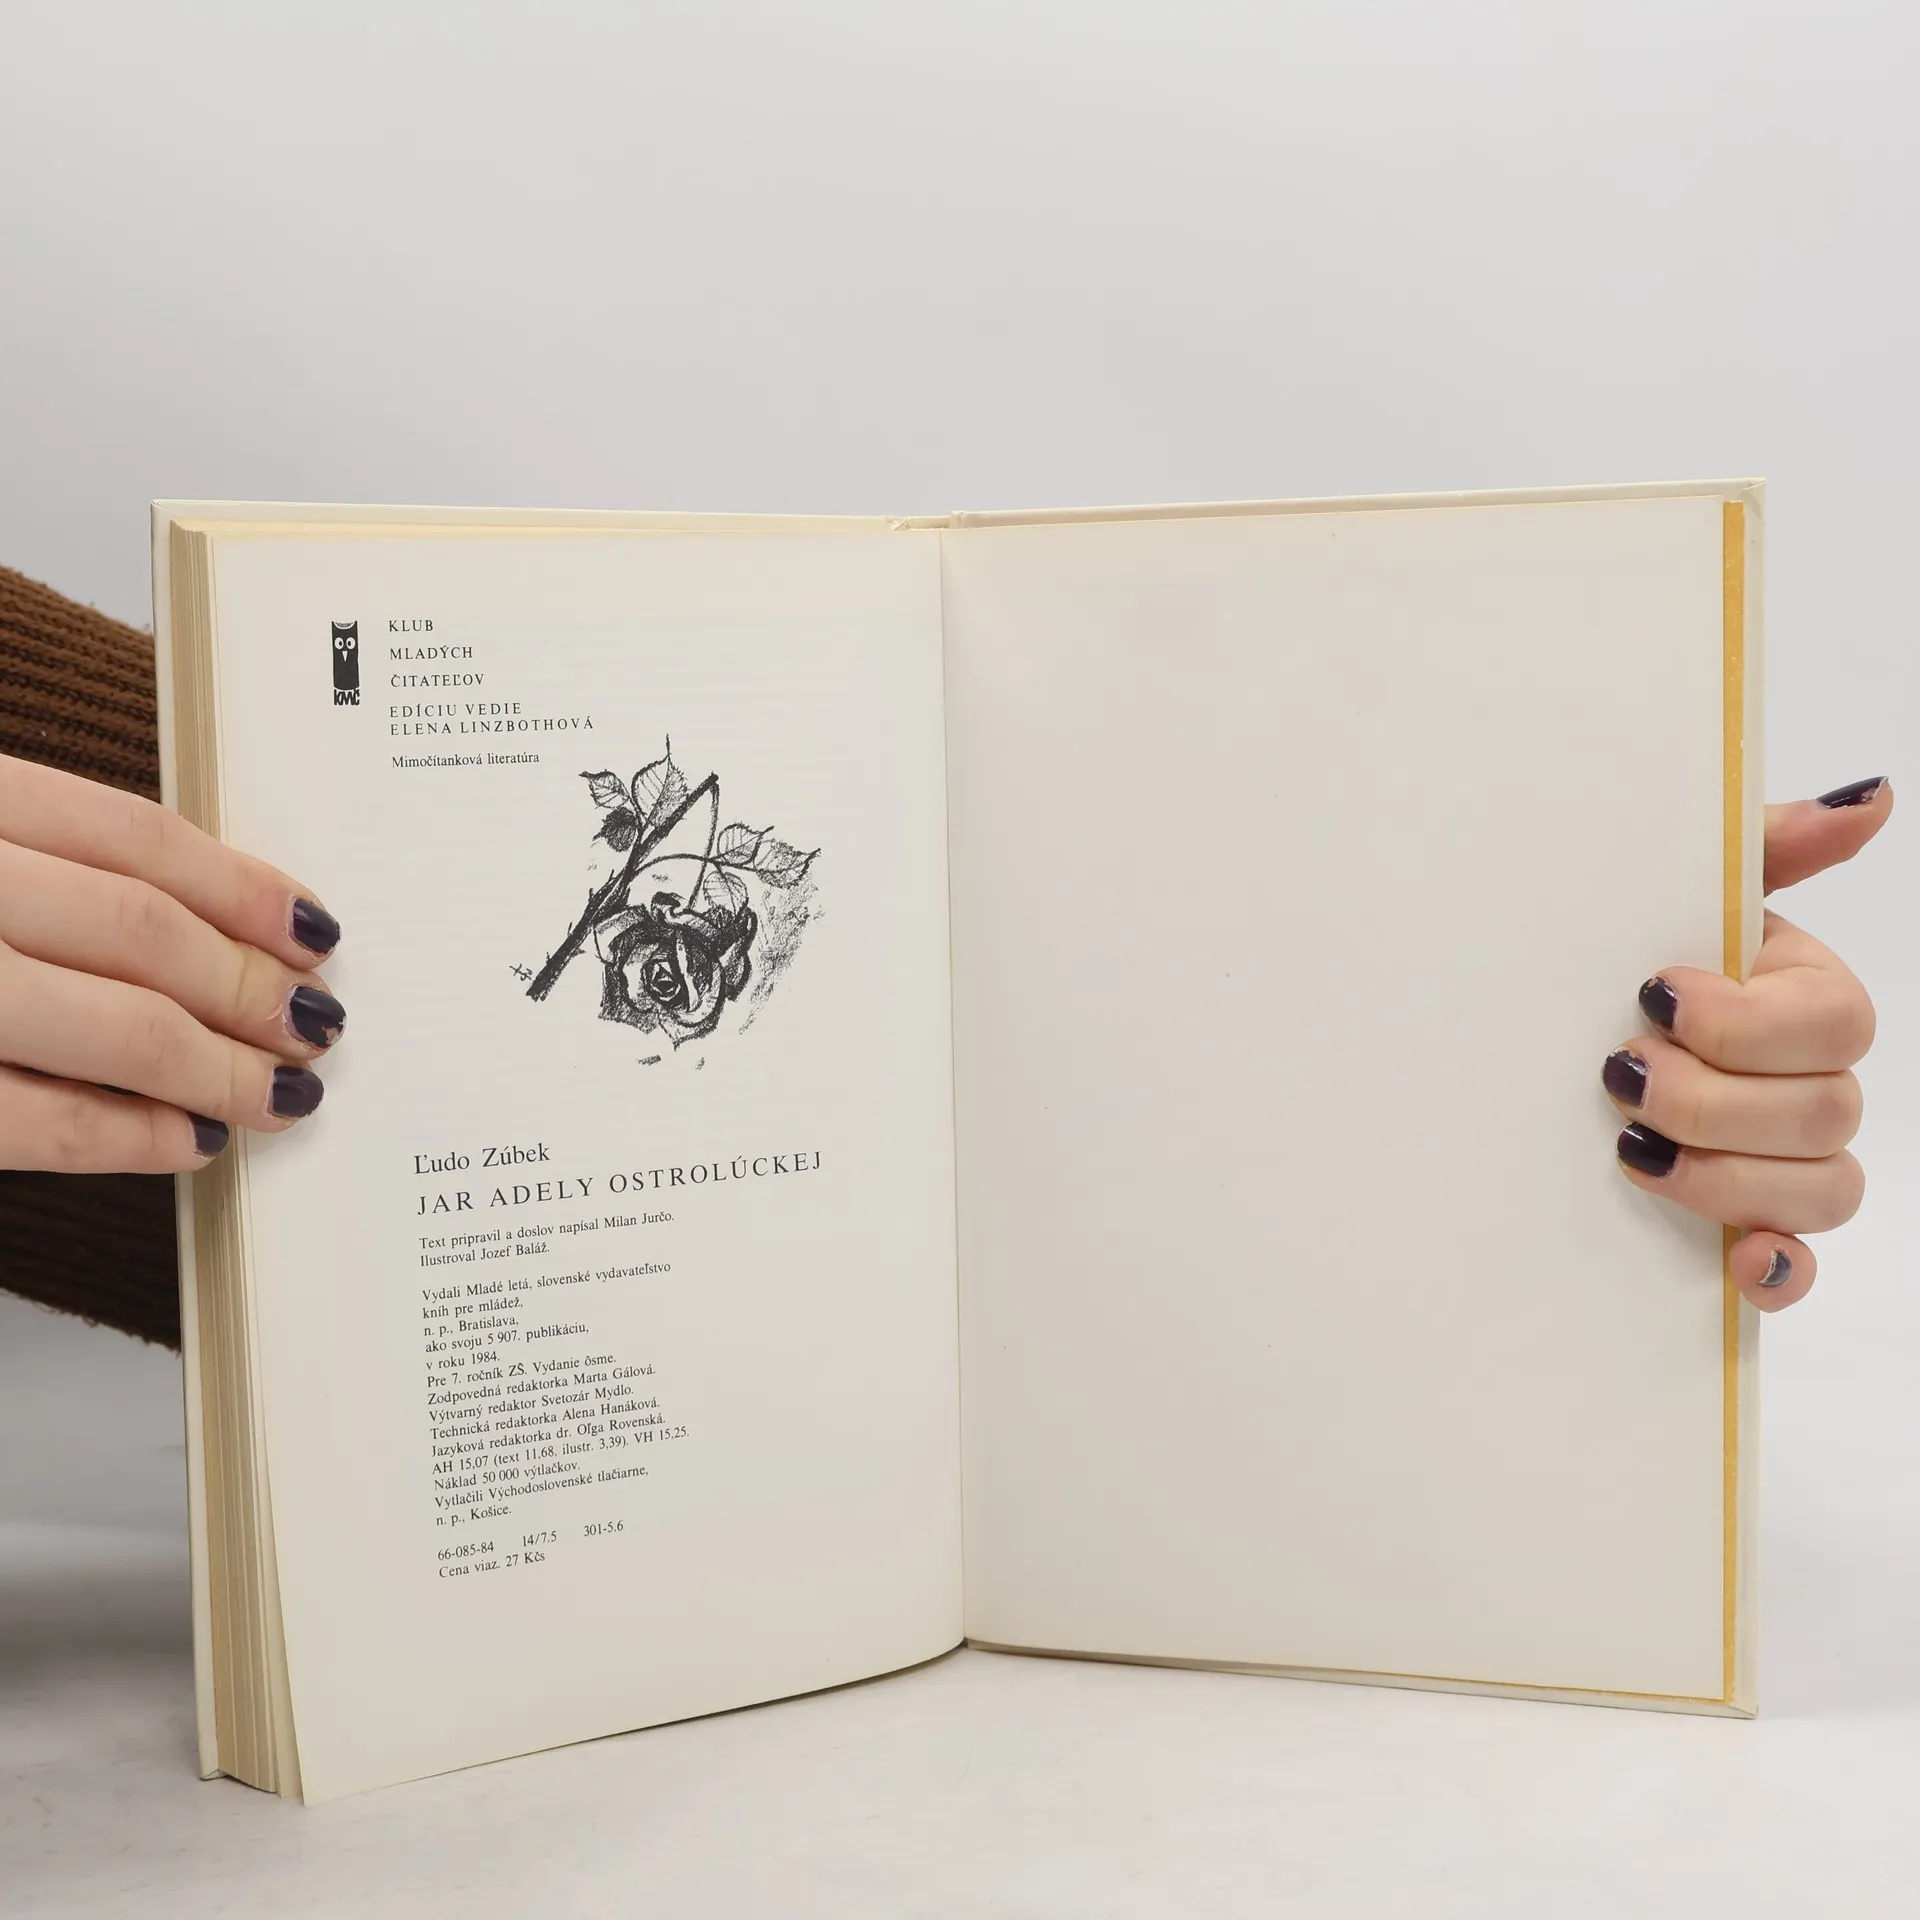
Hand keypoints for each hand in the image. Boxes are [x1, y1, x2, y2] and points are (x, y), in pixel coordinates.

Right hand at [0, 754, 343, 1172]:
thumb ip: (44, 863)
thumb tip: (204, 925)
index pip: (133, 838)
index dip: (242, 889)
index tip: (315, 929)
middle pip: (143, 930)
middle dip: (250, 984)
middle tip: (316, 1021)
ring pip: (121, 1028)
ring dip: (224, 1066)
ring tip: (283, 1090)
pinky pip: (44, 1124)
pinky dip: (134, 1136)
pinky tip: (194, 1140)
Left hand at [1606, 775, 1890, 1311]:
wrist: (1547, 1025)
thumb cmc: (1622, 955)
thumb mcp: (1681, 891)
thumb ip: (1769, 843)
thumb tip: (1873, 797)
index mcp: (1802, 999)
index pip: (1836, 1025)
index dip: (1747, 1021)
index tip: (1653, 996)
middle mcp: (1809, 1083)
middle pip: (1825, 1113)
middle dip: (1715, 1098)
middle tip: (1619, 1071)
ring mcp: (1786, 1162)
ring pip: (1821, 1190)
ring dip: (1728, 1177)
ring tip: (1630, 1148)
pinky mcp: (1747, 1224)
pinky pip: (1798, 1266)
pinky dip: (1778, 1270)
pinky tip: (1739, 1264)